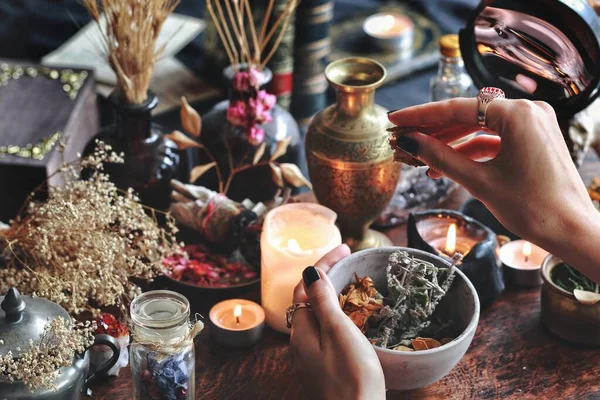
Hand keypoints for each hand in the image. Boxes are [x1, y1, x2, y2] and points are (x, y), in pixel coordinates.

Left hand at [289, 244, 384, 399]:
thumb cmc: (351, 375)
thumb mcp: (337, 332)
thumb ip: (322, 302)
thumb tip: (309, 272)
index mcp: (301, 330)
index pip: (305, 286)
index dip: (323, 264)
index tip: (345, 248)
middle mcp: (300, 342)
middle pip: (307, 298)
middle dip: (324, 275)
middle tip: (347, 259)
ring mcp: (311, 356)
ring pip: (315, 314)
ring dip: (329, 292)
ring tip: (348, 280)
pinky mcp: (323, 366)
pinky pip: (323, 329)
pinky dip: (333, 312)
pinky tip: (347, 313)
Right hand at [388, 98, 599, 280]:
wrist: (572, 231)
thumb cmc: (532, 208)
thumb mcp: (478, 181)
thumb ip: (440, 157)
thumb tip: (410, 142)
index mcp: (517, 114)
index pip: (456, 108)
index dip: (420, 116)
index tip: (395, 120)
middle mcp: (528, 111)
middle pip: (467, 116)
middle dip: (433, 131)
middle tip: (403, 139)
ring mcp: (534, 124)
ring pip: (480, 129)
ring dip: (450, 144)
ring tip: (420, 160)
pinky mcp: (535, 139)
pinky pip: (495, 140)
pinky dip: (472, 152)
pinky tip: (447, 167)